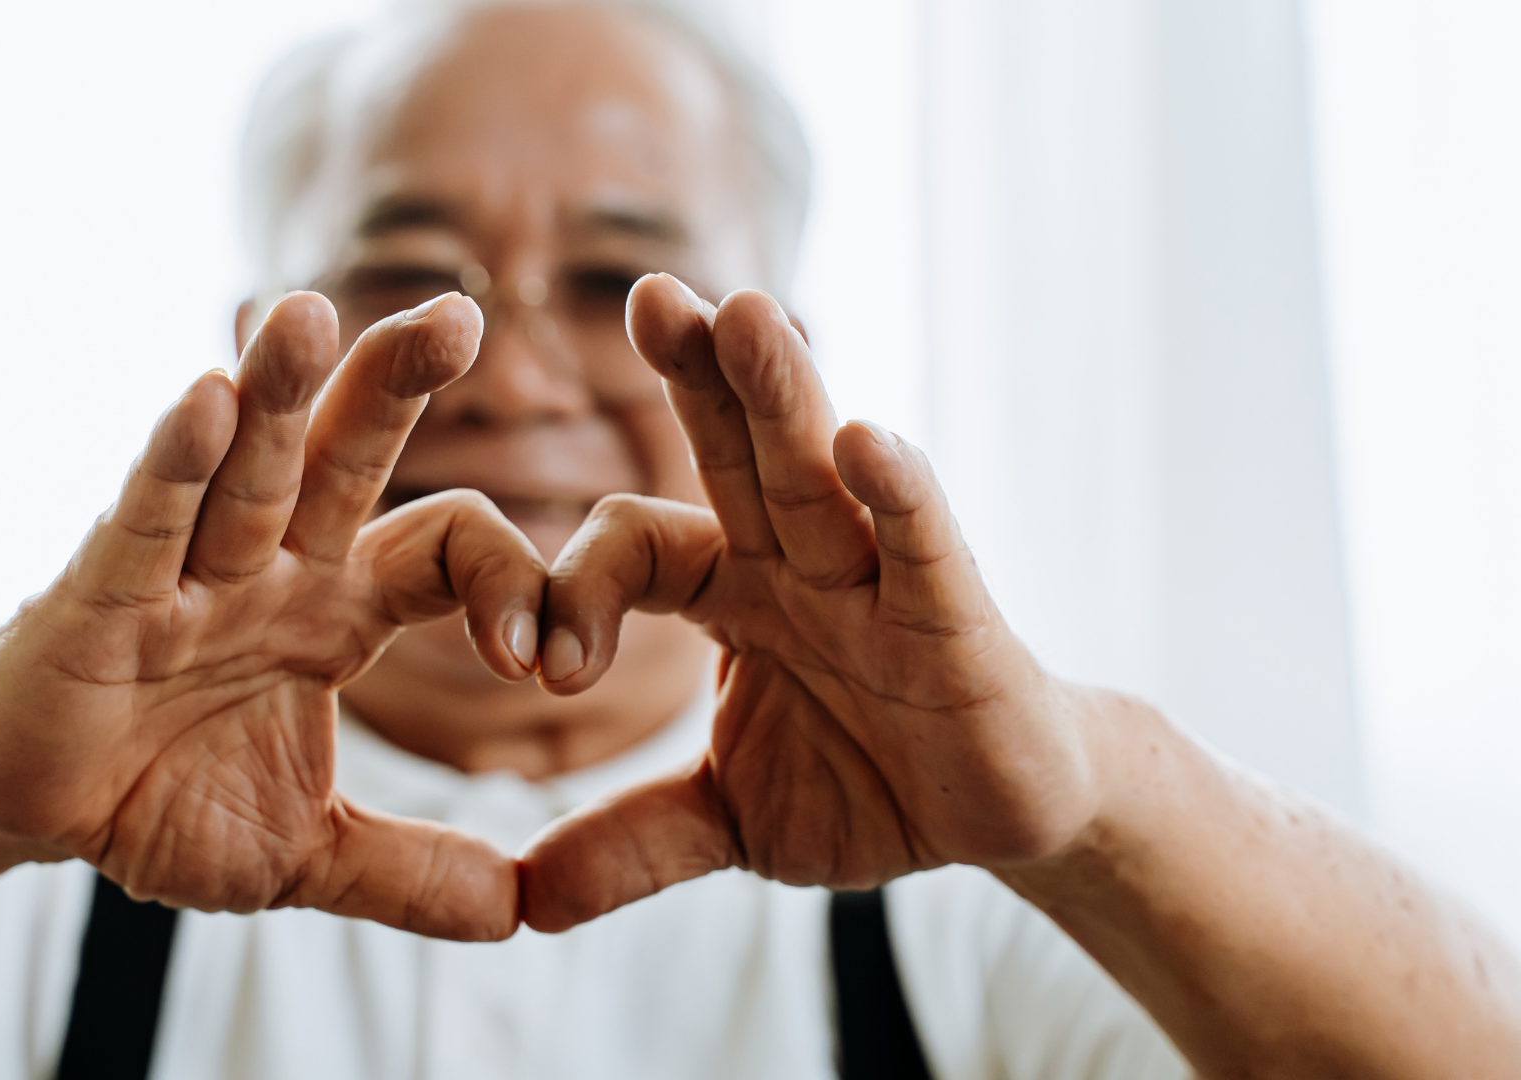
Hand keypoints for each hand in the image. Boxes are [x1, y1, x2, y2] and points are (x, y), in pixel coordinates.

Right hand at [0, 292, 540, 941]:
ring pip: (242, 466)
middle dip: (395, 384)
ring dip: (273, 390)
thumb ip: (409, 875)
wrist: (29, 812)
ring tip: (306, 311)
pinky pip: (143, 520)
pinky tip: (201, 397)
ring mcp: (182, 571)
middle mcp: (268, 567)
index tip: (545, 665)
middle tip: (462, 316)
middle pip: (344, 456)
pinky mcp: (96, 595)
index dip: (504, 587)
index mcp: (335, 610)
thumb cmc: (162, 798)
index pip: (445, 554)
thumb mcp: (306, 856)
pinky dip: (170, 465)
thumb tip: (522, 913)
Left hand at [519, 275, 1102, 931]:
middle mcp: (800, 563)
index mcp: (734, 593)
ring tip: (744, 311)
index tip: (537, 666)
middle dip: (695, 375)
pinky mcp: (957, 620)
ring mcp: (878, 581)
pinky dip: (899, 499)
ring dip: (784, 394)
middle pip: (736, 454)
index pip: (639, 551)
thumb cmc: (867, 785)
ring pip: (821, 475)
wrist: (1003, 816)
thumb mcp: (730, 823)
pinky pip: (924, 548)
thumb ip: (631, 845)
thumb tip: (525, 905)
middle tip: (648, 294)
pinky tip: (872, 443)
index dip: (581, 590)